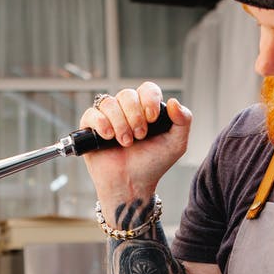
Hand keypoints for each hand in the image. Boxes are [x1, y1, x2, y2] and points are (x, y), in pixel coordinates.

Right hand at [79, 81, 191, 211]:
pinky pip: (91, 113)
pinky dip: (101, 123)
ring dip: (120, 123)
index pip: (147, 89)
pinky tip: (108, 137)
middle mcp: (125, 110)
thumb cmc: (153, 164)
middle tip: (139, 137)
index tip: (152, 119)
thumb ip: (184, 120)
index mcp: (145, 109)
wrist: (133, 185)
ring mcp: (107, 118)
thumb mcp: (176, 144)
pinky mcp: (90, 128)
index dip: (149, 100)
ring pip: (109, 103)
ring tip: (126, 142)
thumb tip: (174, 101)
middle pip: (127, 94)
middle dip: (135, 116)